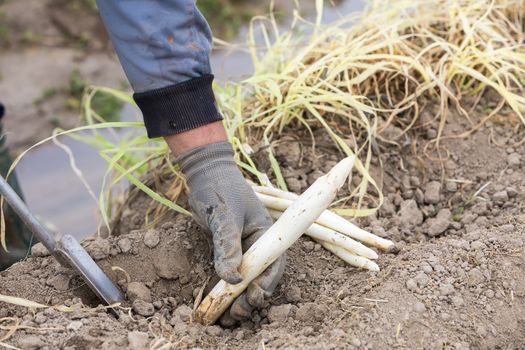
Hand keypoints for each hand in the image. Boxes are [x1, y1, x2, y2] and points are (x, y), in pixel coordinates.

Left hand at [176, 141, 285, 324]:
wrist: (205, 174)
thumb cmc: (220, 188)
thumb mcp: (224, 217)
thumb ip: (227, 246)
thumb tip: (232, 278)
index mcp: (266, 234)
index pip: (273, 265)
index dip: (265, 284)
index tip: (253, 299)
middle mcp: (257, 244)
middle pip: (260, 277)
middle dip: (250, 298)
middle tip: (235, 314)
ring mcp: (243, 247)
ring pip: (244, 279)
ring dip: (236, 298)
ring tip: (224, 316)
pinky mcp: (228, 249)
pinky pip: (229, 273)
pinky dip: (224, 289)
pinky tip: (215, 303)